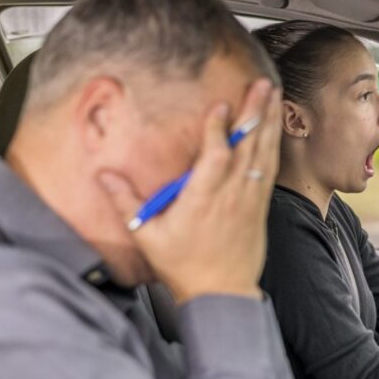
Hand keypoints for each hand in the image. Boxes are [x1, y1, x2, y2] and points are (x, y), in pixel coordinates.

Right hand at [100, 80, 281, 303]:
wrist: (222, 292)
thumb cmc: (184, 266)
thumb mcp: (148, 237)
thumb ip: (126, 203)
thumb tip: (103, 175)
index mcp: (203, 199)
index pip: (215, 157)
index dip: (218, 130)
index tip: (220, 104)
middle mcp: (231, 194)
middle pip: (247, 147)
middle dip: (254, 113)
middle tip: (261, 85)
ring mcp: (250, 198)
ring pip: (263, 153)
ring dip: (269, 122)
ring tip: (272, 94)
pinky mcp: (260, 204)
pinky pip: (271, 167)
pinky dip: (273, 144)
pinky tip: (275, 127)